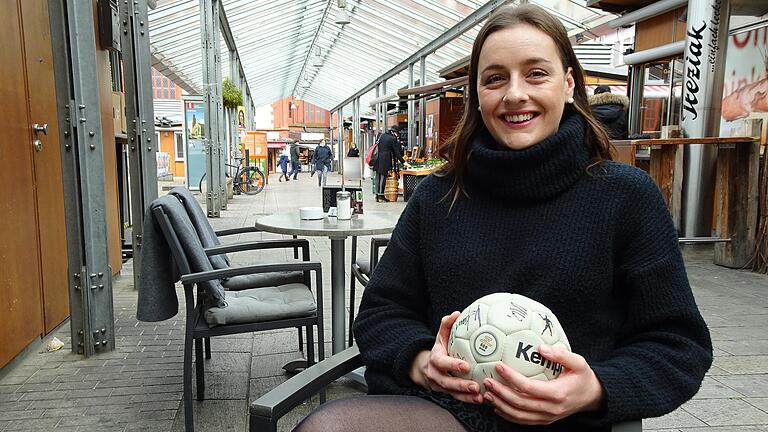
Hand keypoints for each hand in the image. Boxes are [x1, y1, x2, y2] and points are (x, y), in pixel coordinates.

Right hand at [409, 312, 482, 403]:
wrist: (425, 369)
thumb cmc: (439, 350)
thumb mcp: (440, 338)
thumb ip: (446, 326)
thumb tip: (456, 313)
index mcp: (435, 360)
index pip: (442, 363)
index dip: (452, 365)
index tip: (466, 366)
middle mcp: (436, 375)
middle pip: (447, 382)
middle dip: (461, 386)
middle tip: (475, 386)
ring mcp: (441, 386)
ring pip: (453, 394)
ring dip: (466, 397)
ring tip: (481, 397)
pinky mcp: (448, 394)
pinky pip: (458, 398)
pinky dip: (469, 400)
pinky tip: (482, 400)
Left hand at [483, 344, 603, 424]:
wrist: (593, 398)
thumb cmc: (584, 378)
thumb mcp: (579, 363)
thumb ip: (561, 355)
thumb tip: (541, 348)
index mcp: (558, 394)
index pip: (529, 387)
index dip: (512, 378)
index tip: (499, 366)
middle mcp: (551, 408)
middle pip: (520, 403)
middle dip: (500, 392)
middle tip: (487, 380)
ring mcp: (547, 417)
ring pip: (518, 415)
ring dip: (500, 405)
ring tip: (487, 393)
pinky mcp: (544, 420)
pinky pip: (522, 421)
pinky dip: (507, 415)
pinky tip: (497, 406)